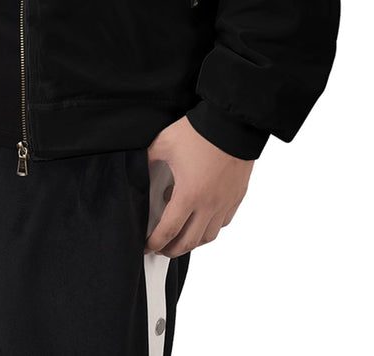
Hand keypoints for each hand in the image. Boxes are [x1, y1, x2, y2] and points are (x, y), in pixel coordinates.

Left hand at [145, 115, 253, 257]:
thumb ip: (147, 160)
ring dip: (192, 242)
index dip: (154, 242)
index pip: (168, 231)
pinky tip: (202, 219)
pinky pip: (223, 222)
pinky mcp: (236, 196)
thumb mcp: (164, 144)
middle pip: (189, 242)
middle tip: (161, 248)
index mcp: (188, 195)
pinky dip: (210, 228)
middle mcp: (209, 205)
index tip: (146, 245)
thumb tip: (137, 170)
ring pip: (208, 237)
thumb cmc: (199, 132)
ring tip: (180, 236)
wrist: (232, 123)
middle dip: (171, 249)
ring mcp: (225, 202)